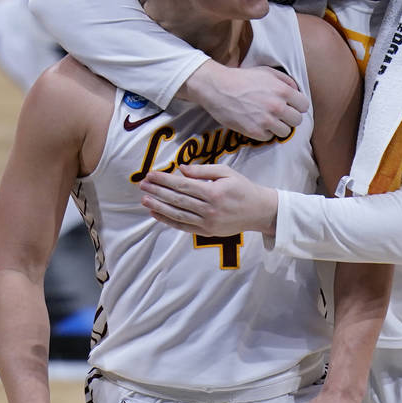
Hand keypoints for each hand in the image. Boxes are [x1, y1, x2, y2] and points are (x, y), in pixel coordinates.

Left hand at [140, 164, 278, 235]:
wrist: (259, 211)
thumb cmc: (242, 188)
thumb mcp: (226, 172)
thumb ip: (203, 171)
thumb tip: (181, 169)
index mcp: (214, 192)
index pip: (183, 184)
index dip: (165, 179)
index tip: (151, 174)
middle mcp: (209, 209)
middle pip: (177, 199)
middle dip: (158, 191)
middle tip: (142, 185)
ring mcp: (208, 222)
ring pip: (178, 214)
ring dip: (159, 206)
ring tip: (144, 199)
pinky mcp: (207, 232)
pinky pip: (183, 226)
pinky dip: (168, 220)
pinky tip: (157, 213)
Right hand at [182, 62, 308, 140]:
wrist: (218, 88)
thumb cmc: (242, 78)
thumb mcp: (267, 72)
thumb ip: (285, 81)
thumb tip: (297, 92)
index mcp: (283, 91)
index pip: (304, 106)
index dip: (297, 106)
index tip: (290, 106)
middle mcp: (277, 107)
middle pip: (297, 121)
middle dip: (289, 117)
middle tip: (278, 114)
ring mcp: (266, 121)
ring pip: (285, 132)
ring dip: (278, 126)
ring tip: (268, 119)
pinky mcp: (255, 132)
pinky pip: (269, 137)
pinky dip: (264, 132)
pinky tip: (256, 123)